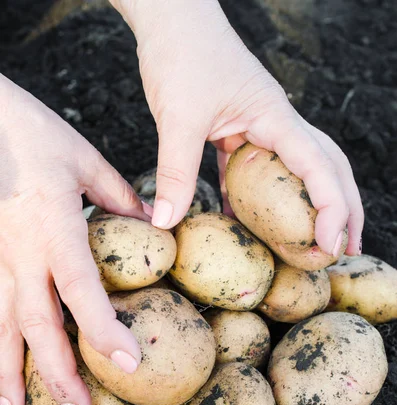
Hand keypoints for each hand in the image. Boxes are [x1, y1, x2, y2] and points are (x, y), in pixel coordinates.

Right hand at [0, 75, 148, 404]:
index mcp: (52, 225)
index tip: (128, 362)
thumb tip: (153, 221)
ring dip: (5, 371)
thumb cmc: (29, 130)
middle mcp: (18, 250)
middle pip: (35, 322)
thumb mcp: (83, 158)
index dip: (101, 327)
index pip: (79, 287)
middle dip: (55, 370)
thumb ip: (118, 197)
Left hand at [112, 0, 362, 256]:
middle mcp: (277, 123)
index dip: (332, 208)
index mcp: (275, 117)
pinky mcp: (238, 131)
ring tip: (314, 241)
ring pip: (298, 170)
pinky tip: (254, 224)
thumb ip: (175, 172)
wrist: (169, 16)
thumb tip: (166, 222)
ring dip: (311, 205)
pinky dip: (261, 199)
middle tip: (346, 248)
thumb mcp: (178, 117)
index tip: (329, 244)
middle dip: (343, 209)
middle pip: (327, 168)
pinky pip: (257, 171)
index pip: (319, 166)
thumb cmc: (180, 52)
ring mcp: (260, 127)